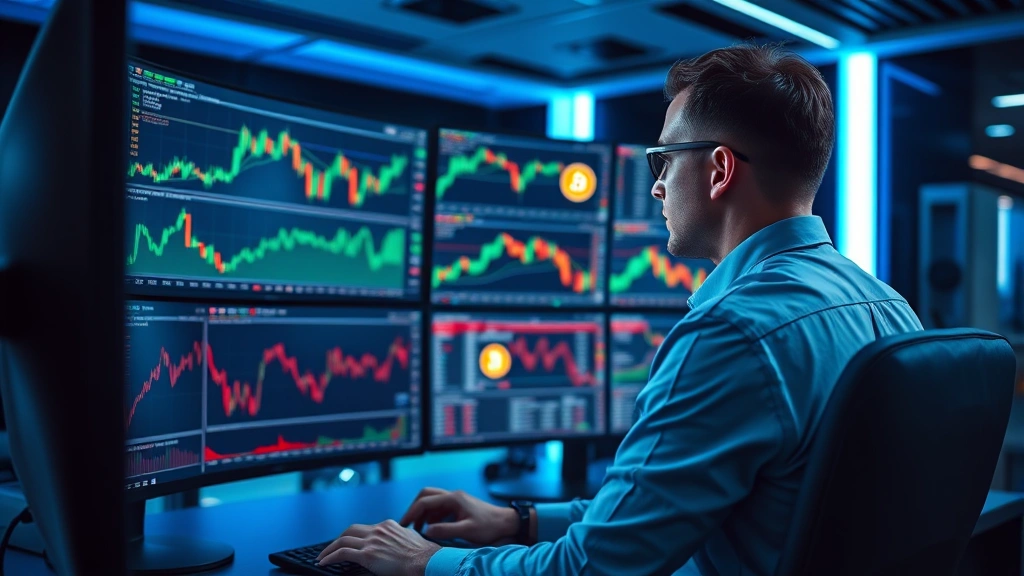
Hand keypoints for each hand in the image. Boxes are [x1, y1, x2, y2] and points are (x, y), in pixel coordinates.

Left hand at [316, 519, 439, 575]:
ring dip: (329, 549)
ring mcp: (372, 541)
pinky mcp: (368, 555)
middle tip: (331, 548)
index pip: (366, 528)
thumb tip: (395, 547)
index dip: (355, 536)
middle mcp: (378, 530)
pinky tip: (324, 563)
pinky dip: (330, 557)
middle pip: (350, 530)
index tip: (349, 542)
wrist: (426, 561)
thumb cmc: (423, 556)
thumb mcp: (411, 540)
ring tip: (322, 557)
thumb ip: (399, 540)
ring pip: (342, 540)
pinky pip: (342, 553)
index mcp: (388, 526)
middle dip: (339, 539)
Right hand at [399, 487, 517, 545]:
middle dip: (415, 508)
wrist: (506, 523)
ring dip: (423, 513)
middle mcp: (453, 496)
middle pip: (426, 495)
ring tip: (417, 529)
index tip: (403, 525)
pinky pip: (439, 508)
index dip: (412, 512)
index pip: (425, 501)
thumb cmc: (489, 526)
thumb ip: (446, 530)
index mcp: (453, 498)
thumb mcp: (466, 531)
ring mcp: (456, 500)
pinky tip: (430, 528)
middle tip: (408, 524)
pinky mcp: (459, 507)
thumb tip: (426, 531)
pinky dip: (431, 516)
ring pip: (432, 501)